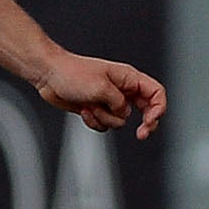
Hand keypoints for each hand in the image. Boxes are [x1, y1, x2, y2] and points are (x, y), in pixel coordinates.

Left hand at [33, 50, 165, 138]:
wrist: (49, 75)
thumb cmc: (72, 73)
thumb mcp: (102, 88)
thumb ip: (119, 103)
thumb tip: (124, 114)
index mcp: (128, 78)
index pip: (156, 92)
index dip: (159, 108)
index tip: (150, 122)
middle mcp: (122, 90)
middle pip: (146, 110)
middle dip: (143, 124)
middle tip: (141, 134)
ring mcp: (109, 100)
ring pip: (120, 121)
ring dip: (105, 118)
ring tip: (92, 105)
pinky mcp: (97, 109)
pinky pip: (105, 125)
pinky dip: (94, 121)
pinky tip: (84, 110)